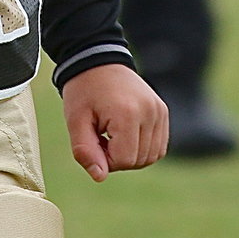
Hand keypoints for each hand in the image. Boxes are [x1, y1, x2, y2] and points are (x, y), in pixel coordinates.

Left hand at [61, 64, 167, 182]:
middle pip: (139, 160)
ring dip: (131, 153)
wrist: (97, 60)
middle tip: (101, 134)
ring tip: (113, 132)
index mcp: (127, 113)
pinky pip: (158, 146)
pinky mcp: (163, 111)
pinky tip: (126, 132)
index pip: (124, 160)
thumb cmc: (83, 90)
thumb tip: (99, 177)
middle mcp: (149, 112)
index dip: (105, 158)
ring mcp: (159, 111)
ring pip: (151, 156)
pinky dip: (143, 147)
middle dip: (117, 156)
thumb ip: (85, 151)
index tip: (93, 138)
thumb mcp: (75, 120)